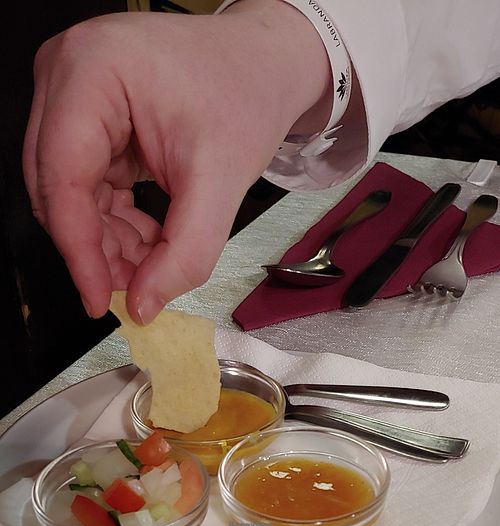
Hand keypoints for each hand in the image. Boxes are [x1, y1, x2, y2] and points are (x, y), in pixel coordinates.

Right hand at [23, 4, 330, 322]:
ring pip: (67, 194)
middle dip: (94, 248)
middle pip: (56, 188)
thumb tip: (143, 305)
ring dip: (105, 240)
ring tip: (150, 263)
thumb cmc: (245, 93)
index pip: (64, 177)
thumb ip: (185, 253)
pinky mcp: (84, 118)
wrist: (264, 64)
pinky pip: (83, 188)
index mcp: (93, 69)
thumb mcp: (222, 182)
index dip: (79, 249)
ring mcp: (71, 94)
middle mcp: (67, 73)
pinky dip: (112, 222)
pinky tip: (146, 239)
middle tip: (132, 289)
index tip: (99, 299)